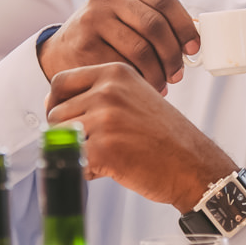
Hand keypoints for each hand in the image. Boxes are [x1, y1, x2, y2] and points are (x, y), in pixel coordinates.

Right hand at [37, 0, 199, 91]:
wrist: (62, 49)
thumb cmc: (109, 34)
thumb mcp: (130, 14)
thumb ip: (158, 19)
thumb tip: (195, 43)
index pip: (166, 1)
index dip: (185, 27)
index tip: (194, 49)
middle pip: (156, 26)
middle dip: (173, 54)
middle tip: (178, 74)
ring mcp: (93, 18)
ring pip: (141, 49)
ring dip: (158, 72)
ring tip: (163, 84)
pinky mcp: (84, 44)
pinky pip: (123, 66)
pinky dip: (139, 80)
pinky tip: (143, 86)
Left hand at [45, 63, 236, 211]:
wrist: (194, 165)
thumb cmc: (167, 138)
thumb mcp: (136, 97)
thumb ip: (100, 93)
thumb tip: (51, 103)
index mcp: (116, 73)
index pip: (60, 82)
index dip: (56, 104)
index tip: (67, 119)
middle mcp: (109, 91)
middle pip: (55, 114)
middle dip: (68, 134)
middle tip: (99, 145)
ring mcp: (105, 118)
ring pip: (60, 139)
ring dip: (76, 152)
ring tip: (108, 156)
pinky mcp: (104, 148)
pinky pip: (73, 162)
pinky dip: (86, 171)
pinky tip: (111, 169)